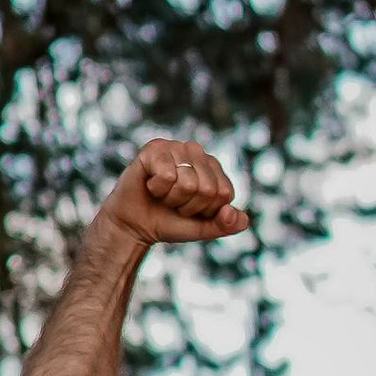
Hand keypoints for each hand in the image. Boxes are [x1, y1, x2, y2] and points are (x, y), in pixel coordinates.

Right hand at [97, 138, 248, 249]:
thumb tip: (241, 217)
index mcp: (214, 169)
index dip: (205, 210)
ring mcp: (177, 146)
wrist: (134, 224)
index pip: (223, 193)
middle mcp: (198, 152)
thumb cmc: (169, 222)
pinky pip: (167, 175)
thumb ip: (226, 225)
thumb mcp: (202, 229)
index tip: (190, 209)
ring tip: (162, 194)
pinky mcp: (155, 147)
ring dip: (171, 198)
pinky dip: (157, 189)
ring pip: (188, 183)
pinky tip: (150, 184)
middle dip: (188, 206)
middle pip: (206, 189)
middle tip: (173, 202)